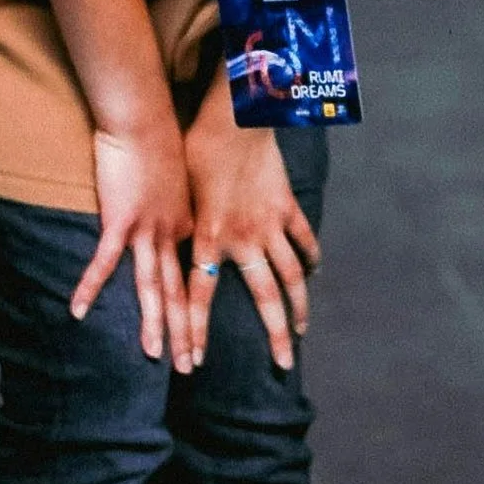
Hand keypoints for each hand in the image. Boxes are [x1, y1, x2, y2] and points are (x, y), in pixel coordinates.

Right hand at [72, 121, 198, 366]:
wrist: (144, 119)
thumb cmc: (159, 141)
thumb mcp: (178, 181)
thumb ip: (174, 205)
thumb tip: (170, 216)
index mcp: (187, 227)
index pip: (192, 280)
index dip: (197, 314)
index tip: (201, 343)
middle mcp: (171, 235)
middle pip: (179, 293)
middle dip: (184, 334)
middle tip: (188, 368)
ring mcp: (146, 231)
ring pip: (152, 287)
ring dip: (153, 323)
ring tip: (153, 356)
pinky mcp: (120, 221)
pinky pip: (104, 263)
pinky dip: (89, 287)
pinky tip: (75, 312)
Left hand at [186, 108, 319, 373]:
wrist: (232, 117)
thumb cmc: (194, 148)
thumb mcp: (179, 195)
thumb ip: (182, 228)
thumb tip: (170, 253)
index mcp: (208, 237)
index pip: (199, 297)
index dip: (195, 332)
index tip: (194, 363)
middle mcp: (243, 238)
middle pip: (266, 298)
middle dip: (274, 335)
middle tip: (281, 366)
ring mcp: (270, 224)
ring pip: (292, 276)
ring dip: (299, 307)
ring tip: (301, 331)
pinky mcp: (286, 206)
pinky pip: (303, 239)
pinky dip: (310, 257)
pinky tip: (313, 274)